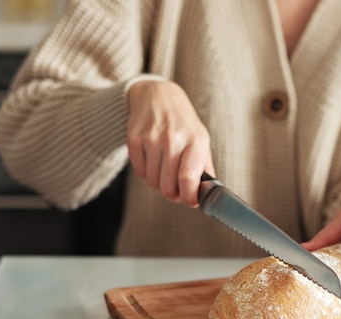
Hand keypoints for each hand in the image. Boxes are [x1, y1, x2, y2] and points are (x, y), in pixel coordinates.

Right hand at [127, 80, 214, 206]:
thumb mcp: (200, 140)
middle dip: (172, 192)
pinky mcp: (134, 138)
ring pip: (153, 182)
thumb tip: (206, 195)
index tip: (189, 201)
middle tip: (175, 185)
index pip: (188, 179)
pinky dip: (145, 171)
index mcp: (195, 140)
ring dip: (158, 181)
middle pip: (168, 187)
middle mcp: (173, 138)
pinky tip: (152, 158)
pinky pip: (139, 172)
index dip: (188, 197)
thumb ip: (204, 168)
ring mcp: (152, 138)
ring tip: (163, 167)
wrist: (158, 95)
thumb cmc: (183, 123)